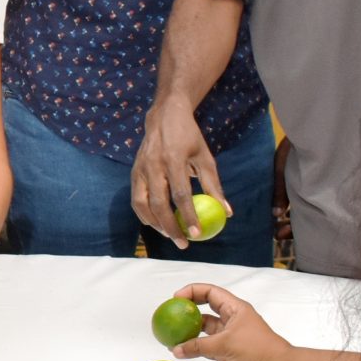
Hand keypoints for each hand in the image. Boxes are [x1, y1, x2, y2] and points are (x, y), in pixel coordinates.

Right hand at [131, 98, 222, 247]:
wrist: (164, 116)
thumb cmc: (189, 138)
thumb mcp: (205, 158)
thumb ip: (214, 186)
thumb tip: (227, 213)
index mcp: (174, 159)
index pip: (181, 194)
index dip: (188, 216)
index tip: (197, 234)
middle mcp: (154, 165)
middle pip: (159, 204)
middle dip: (171, 227)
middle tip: (183, 243)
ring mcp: (140, 168)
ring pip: (142, 204)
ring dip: (155, 224)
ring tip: (170, 235)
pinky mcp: (134, 172)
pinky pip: (136, 199)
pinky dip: (144, 214)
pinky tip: (155, 224)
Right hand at [170, 283, 293, 360]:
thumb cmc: (257, 349)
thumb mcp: (226, 344)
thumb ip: (199, 346)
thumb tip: (176, 349)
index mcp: (234, 308)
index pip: (210, 292)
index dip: (192, 292)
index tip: (176, 298)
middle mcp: (230, 319)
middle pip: (205, 308)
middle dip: (188, 309)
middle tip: (171, 314)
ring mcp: (228, 335)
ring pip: (204, 328)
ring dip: (189, 331)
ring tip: (172, 334)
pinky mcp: (227, 350)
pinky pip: (206, 345)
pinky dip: (194, 347)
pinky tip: (181, 350)